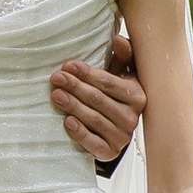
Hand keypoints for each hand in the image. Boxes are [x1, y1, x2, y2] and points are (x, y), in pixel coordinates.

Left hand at [51, 23, 145, 162]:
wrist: (115, 131)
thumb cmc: (116, 97)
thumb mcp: (122, 75)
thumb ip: (123, 56)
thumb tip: (117, 40)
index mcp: (137, 96)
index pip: (109, 83)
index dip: (87, 74)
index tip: (68, 65)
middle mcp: (132, 118)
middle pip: (99, 100)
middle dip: (75, 87)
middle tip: (56, 78)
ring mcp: (122, 137)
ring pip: (94, 119)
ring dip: (73, 106)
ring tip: (56, 94)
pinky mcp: (110, 152)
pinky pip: (93, 143)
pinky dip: (80, 132)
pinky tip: (67, 122)